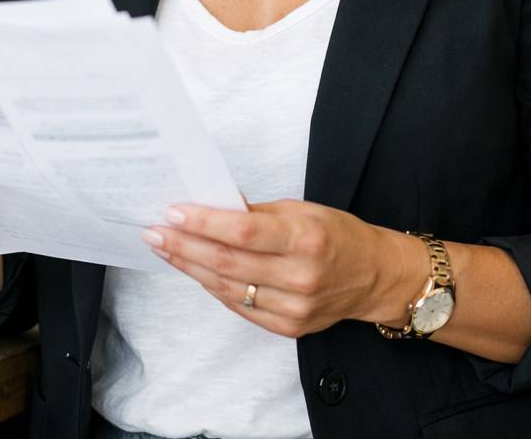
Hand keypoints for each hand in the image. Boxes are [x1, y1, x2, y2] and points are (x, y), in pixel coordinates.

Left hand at [143, 199, 425, 338]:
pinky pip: (240, 307)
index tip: (174, 213)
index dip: (203, 223)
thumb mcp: (303, 210)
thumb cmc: (339, 236)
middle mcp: (301, 276)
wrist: (375, 276)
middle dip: (184, 247)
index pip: (243, 231)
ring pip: (228, 288)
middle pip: (228, 263)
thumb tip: (213, 203)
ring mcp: (295, 307)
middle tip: (155, 233)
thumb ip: (257, 212)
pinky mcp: (289, 327)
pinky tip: (196, 271)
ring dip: (190, 268)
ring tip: (166, 250)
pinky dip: (214, 288)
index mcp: (307, 238)